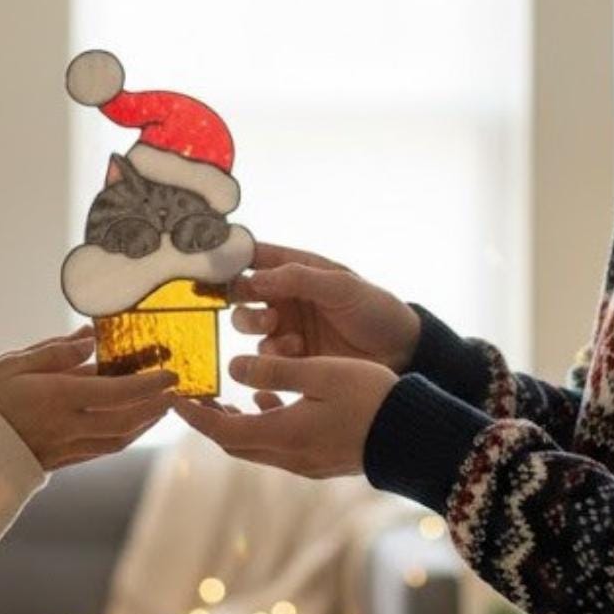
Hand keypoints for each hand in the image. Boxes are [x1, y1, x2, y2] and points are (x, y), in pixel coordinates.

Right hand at [0, 329, 177, 472]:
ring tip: (162, 405)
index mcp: (57, 399)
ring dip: (145, 423)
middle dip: (156, 405)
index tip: (172, 373)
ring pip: (118, 439)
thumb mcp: (12, 364)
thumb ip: (56, 352)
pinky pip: (101, 450)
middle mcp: (67, 427)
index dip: (149, 384)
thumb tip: (90, 338)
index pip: (116, 392)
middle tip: (178, 388)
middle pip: (127, 419)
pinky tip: (130, 425)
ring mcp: (64, 449)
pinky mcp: (58, 461)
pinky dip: (124, 436)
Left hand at [171, 352, 397, 478]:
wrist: (415, 438)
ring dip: (235, 423)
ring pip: (256, 445)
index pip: (222, 429)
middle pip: (234, 442)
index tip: (173, 399)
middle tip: (192, 396)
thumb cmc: (372, 400)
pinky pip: (279, 446)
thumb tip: (234, 369)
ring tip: (223, 396)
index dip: (194, 414)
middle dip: (209, 420)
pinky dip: (263, 424)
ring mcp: (306, 463)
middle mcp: (289, 456)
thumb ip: (275, 372)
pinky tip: (268, 402)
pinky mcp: (322, 461)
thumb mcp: (322, 374)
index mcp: (283, 434)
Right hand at [228, 244, 420, 373]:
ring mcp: (285, 326)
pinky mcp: (290, 357)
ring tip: (277, 327)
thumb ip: (299, 278)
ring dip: (255, 325)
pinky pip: (265, 354)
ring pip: (247, 323)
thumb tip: (254, 277)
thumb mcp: (341, 286)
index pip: (254, 256)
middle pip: (241, 291)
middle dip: (240, 297)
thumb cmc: (374, 309)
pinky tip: (296, 351)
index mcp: (296, 269)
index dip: (231, 255)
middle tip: (257, 303)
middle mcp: (284, 295)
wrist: (400, 353)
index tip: (212, 261)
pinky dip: (273, 353)